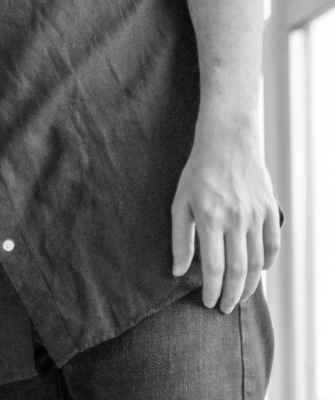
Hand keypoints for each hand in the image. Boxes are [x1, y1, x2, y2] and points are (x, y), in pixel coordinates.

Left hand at [170, 120, 279, 313]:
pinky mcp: (271, 210)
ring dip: (250, 284)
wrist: (228, 143)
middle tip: (226, 308)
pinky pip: (273, 244)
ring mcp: (257, 215)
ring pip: (258, 261)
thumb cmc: (198, 173)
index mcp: (210, 219)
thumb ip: (180, 239)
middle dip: (232, 294)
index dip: (212, 290)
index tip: (209, 303)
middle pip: (238, 270)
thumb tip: (178, 271)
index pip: (214, 267)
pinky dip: (268, 262)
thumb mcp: (179, 203)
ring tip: (241, 297)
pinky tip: (258, 272)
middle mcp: (236, 220)